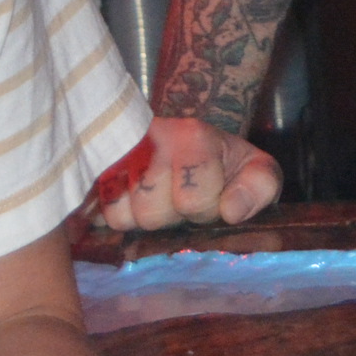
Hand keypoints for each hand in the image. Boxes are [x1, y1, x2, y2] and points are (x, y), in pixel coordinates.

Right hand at [94, 115, 282, 229]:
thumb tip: (232, 211)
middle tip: (181, 202)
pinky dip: (117, 219)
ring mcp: (117, 154)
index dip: (206, 208)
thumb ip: (259, 186)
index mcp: (193, 135)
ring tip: (159, 202)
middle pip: (151, 210)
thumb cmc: (225, 166)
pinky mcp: (95, 173)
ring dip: (143, 220)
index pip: (192, 197)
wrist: (190, 146)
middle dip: (172, 217)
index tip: (212, 197)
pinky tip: (135, 206)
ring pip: (121, 216)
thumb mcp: (256, 170)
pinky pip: (98, 215)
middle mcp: (148, 139)